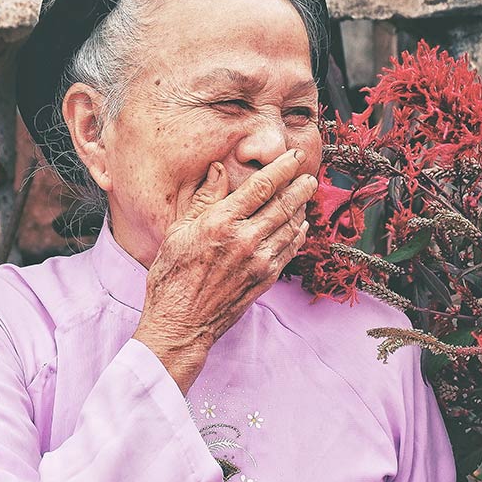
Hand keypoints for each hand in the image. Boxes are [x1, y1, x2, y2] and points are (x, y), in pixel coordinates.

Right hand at [132, 149, 316, 393]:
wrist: (181, 323)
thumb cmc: (172, 276)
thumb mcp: (178, 231)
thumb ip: (204, 198)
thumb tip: (219, 169)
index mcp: (221, 223)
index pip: (261, 187)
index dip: (281, 169)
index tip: (293, 157)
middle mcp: (244, 240)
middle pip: (283, 205)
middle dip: (299, 187)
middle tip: (309, 175)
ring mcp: (259, 261)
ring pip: (290, 226)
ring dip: (301, 208)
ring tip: (305, 196)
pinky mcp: (266, 279)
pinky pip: (289, 249)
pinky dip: (298, 234)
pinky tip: (300, 226)